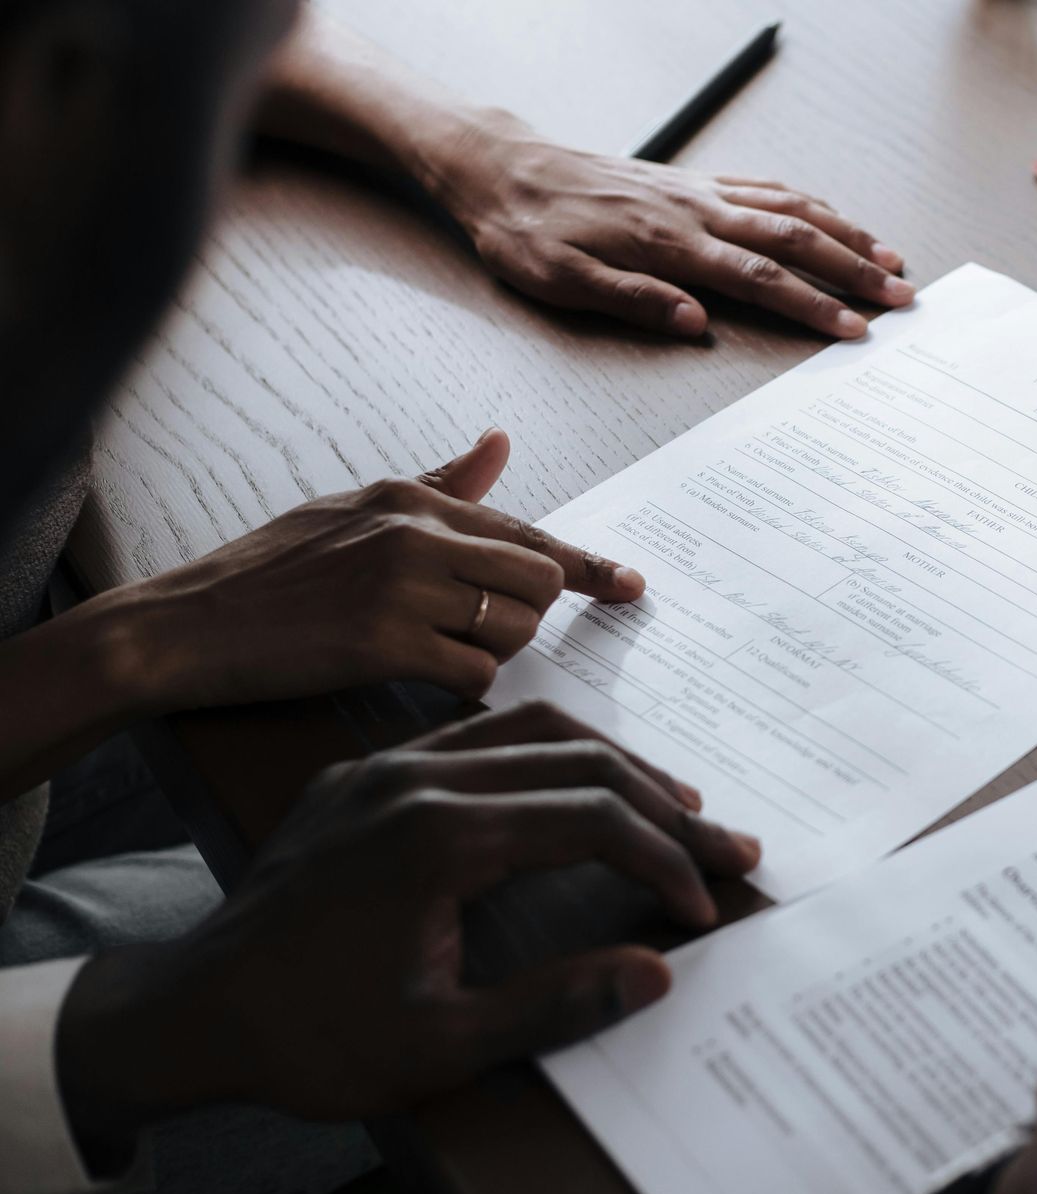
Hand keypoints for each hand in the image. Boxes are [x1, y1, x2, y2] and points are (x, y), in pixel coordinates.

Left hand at [56, 701, 760, 1148]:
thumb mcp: (439, 1045)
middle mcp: (418, 780)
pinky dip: (544, 754)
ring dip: (612, 764)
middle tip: (727, 844)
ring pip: (530, 729)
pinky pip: (474, 735)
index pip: (592, 818)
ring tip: (672, 804)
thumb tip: (658, 970)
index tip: (704, 904)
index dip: (665, 859)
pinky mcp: (362, 775)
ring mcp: (387, 768)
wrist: (189, 1015)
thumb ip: (556, 1003)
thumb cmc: (312, 1038)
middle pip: (578, 759)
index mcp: (441, 839)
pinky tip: (570, 786)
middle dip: (665, 806)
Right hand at [110, 428, 638, 711]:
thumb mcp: (353, 510)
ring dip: (493, 652)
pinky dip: (464, 688)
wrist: (183, 626)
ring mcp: (401, 587)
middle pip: (538, 581)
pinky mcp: (384, 643)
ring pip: (514, 628)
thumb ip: (439, 485)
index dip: (588, 567)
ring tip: (433, 650)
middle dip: (525, 617)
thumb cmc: (269, 573)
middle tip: (476, 633)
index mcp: (412, 499)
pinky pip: (476, 674)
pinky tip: (421, 680)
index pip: (528, 532)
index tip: (632, 586)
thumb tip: (499, 442)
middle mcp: (415, 533)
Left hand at [425, 117, 911, 338]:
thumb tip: (697, 321)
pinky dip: (811, 204)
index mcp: (670, 242)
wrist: (503, 169)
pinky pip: (767, 188)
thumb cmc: (527, 233)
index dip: (812, 305)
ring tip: (890, 259)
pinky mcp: (693, 183)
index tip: (854, 330)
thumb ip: (633, 298)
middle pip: (795, 238)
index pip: (759, 278)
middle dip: (854, 270)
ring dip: (846, 234)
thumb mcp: (562, 280)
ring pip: (791, 207)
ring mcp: (699, 192)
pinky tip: (835, 219)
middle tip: (902, 297)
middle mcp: (696, 211)